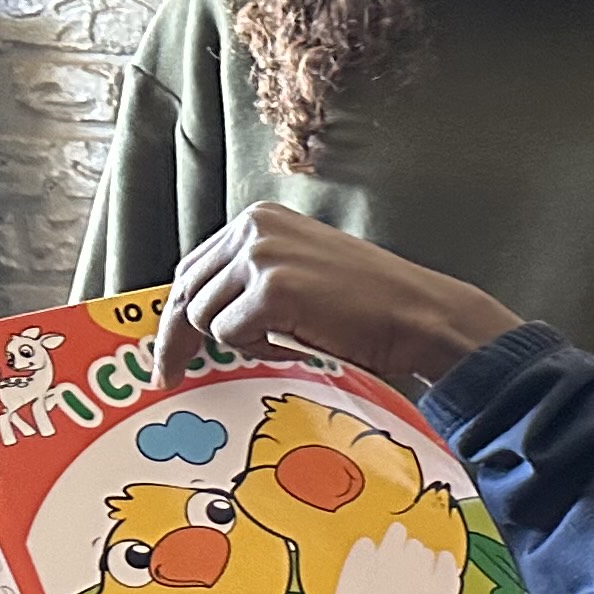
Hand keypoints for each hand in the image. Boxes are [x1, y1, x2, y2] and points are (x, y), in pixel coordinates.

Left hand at [154, 204, 522, 391]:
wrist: (423, 317)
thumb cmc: (371, 307)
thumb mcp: (303, 274)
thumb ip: (253, 279)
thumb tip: (197, 313)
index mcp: (259, 219)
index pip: (194, 268)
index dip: (179, 311)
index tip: (171, 345)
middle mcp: (253, 228)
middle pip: (187, 292)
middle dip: (179, 338)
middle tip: (170, 375)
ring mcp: (262, 255)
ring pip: (204, 317)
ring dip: (238, 343)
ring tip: (285, 343)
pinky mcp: (272, 288)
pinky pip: (230, 335)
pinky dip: (258, 350)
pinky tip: (295, 343)